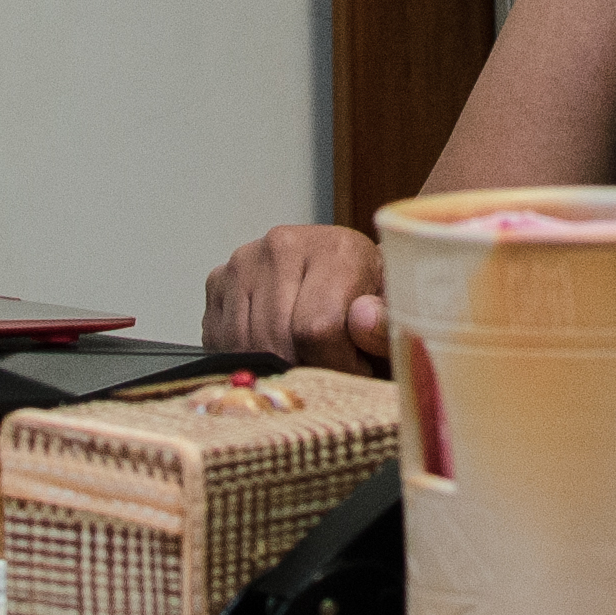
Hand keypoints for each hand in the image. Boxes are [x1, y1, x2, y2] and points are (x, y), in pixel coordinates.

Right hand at [202, 224, 389, 367]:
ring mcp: (244, 260)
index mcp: (336, 248)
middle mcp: (283, 244)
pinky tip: (277, 351)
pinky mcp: (217, 279)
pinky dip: (245, 359)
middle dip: (306, 370)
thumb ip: (387, 325)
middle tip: (333, 369)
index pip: (316, 328)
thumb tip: (361, 320)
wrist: (353, 280)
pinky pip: (219, 340)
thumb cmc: (376, 306)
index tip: (356, 369)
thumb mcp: (398, 319)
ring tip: (310, 358)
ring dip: (275, 367)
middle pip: (276, 340)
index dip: (336, 365)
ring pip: (244, 344)